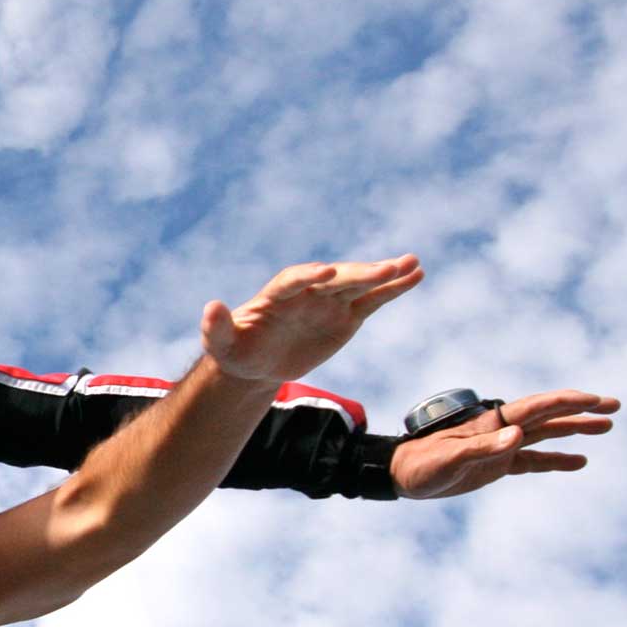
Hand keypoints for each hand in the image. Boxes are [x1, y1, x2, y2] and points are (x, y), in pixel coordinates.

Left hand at [202, 255, 423, 383]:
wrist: (256, 363)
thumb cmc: (236, 351)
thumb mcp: (221, 345)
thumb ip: (216, 327)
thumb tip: (211, 306)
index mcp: (276, 295)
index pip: (293, 280)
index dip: (308, 276)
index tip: (325, 272)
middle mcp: (306, 292)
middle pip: (335, 279)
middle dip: (358, 274)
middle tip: (387, 268)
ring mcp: (328, 302)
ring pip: (358, 284)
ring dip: (384, 275)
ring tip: (411, 263)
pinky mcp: (346, 316)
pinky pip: (372, 300)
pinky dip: (393, 289)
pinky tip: (416, 274)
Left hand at [392, 389, 620, 498]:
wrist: (401, 476)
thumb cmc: (421, 465)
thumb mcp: (450, 459)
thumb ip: (483, 448)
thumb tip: (518, 436)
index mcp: (491, 422)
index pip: (537, 408)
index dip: (567, 402)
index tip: (595, 400)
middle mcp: (500, 430)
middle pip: (548, 416)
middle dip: (580, 410)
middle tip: (614, 405)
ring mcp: (500, 446)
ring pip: (545, 435)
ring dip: (574, 431)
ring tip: (606, 427)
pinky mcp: (496, 464)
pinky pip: (533, 461)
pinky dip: (556, 460)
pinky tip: (580, 461)